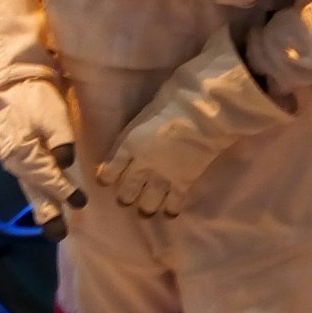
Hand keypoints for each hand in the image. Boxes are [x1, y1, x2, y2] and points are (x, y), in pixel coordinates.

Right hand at [0, 78, 86, 239]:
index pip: (47, 176)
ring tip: (53, 229)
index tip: (80, 202)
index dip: (64, 189)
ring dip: (42, 209)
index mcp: (23, 152)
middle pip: (35, 191)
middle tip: (58, 235)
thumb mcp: (51, 114)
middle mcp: (16, 163)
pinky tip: (46, 206)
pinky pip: (29, 182)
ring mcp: (15, 162)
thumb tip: (65, 162)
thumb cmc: (34, 100)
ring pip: (31, 189)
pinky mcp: (18, 159)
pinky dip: (38, 195)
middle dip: (47, 213)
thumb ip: (59, 138)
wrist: (10, 88)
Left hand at [100, 25, 293, 219]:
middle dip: (124, 196)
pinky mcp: (185, 182)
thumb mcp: (147, 111)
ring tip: (146, 211)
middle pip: (126, 189)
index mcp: (129, 143)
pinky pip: (174, 202)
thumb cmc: (177, 99)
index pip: (110, 169)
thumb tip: (140, 134)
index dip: (106, 177)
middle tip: (125, 199)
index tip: (104, 181)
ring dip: (145, 207)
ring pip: (147, 202)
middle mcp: (142, 164)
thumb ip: (139, 129)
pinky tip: (170, 213)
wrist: (206, 111)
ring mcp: (163, 176)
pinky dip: (171, 209)